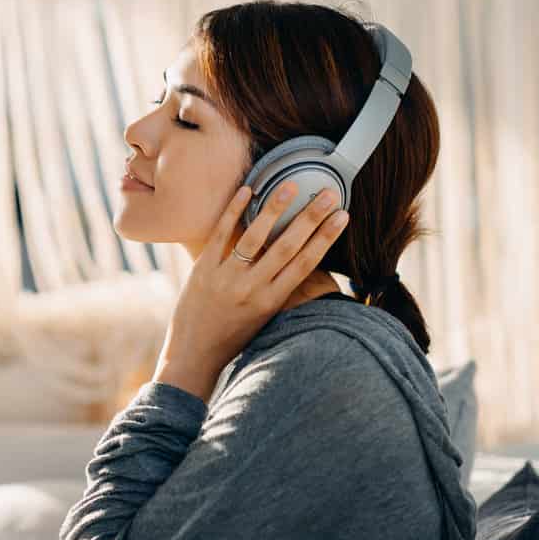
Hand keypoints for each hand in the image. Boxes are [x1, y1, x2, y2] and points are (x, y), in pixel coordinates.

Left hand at [155, 181, 349, 399]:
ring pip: (255, 237)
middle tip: (328, 192)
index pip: (306, 263)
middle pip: (288, 246)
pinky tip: (247, 190)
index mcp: (273, 300)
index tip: (343, 216)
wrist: (195, 354)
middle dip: (311, 217)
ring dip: (275, 208)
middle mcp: (253, 288)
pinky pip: (221, 235)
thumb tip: (303, 261)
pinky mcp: (203, 270)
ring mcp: (227, 278)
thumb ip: (280, 289)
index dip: (326, 237)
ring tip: (291, 185)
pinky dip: (234, 211)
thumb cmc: (234, 335)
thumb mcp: (265, 316)